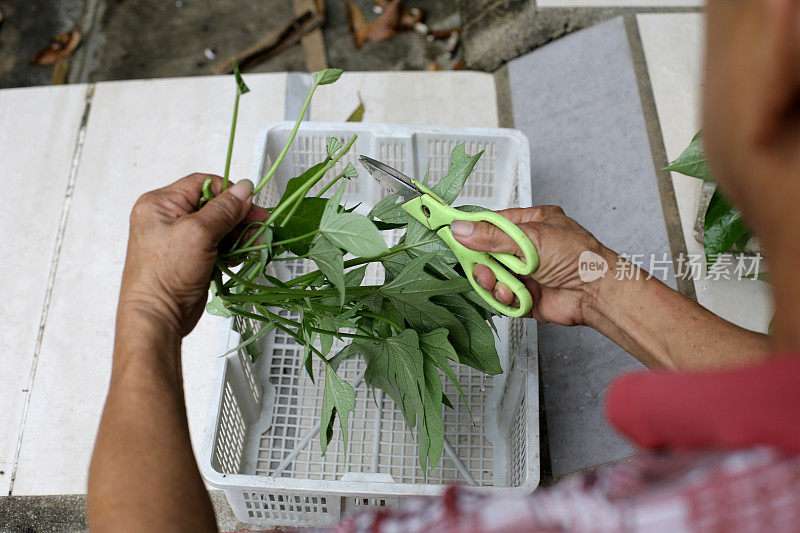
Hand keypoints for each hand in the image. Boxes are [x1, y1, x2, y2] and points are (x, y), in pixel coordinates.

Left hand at [119, 173, 267, 337]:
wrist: (157, 316)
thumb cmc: (165, 275)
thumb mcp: (198, 234)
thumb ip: (224, 210)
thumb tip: (244, 189)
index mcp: (160, 204)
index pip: (203, 184)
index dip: (229, 192)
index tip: (251, 203)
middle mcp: (168, 218)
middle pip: (214, 206)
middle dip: (239, 217)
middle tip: (261, 225)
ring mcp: (180, 239)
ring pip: (219, 227)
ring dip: (239, 234)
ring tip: (255, 243)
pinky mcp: (191, 258)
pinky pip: (217, 245)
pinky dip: (232, 249)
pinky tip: (243, 254)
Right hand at [450, 206, 612, 325]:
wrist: (596, 293)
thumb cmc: (578, 256)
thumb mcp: (530, 238)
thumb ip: (493, 236)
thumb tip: (462, 229)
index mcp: (532, 223)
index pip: (493, 223)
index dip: (473, 229)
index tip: (454, 233)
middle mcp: (528, 248)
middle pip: (488, 252)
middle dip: (483, 261)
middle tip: (482, 265)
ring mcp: (526, 272)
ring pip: (492, 276)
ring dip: (493, 281)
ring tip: (501, 282)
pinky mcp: (525, 296)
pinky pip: (501, 297)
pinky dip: (504, 297)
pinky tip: (513, 295)